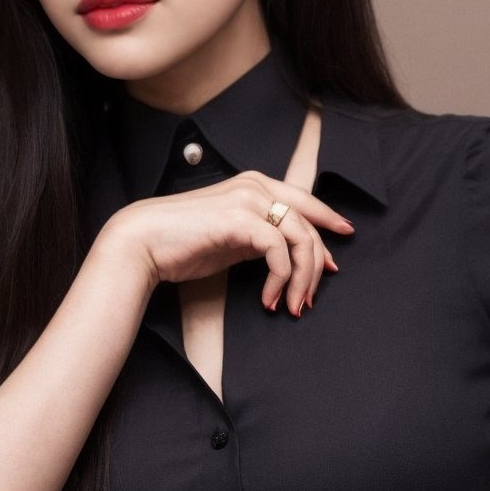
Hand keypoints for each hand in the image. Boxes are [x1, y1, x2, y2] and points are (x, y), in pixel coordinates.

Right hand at [99, 171, 353, 314]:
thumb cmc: (184, 243)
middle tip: (312, 296)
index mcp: (254, 184)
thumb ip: (259, 236)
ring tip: (293, 306)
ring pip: (299, 237)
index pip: (304, 199)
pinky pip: (279, 251)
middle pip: (308, 222)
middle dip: (317, 262)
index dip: (327, 218)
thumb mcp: (232, 236)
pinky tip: (269, 300)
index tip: (345, 235)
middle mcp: (255, 185)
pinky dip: (280, 279)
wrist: (143, 242)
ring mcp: (248, 199)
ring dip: (302, 278)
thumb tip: (289, 255)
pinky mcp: (240, 219)